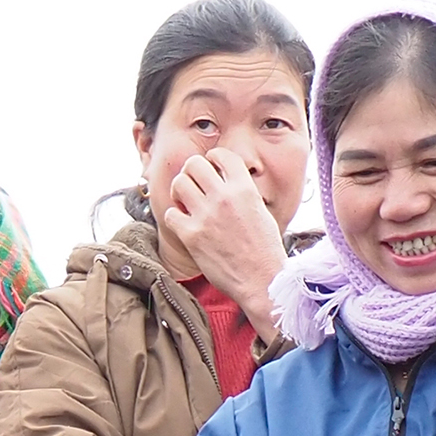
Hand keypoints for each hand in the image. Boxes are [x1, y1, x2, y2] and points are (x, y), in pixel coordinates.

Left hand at [162, 150, 286, 340]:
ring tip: (185, 201)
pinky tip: (182, 223)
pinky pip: (170, 214)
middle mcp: (224, 197)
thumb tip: (229, 184)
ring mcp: (206, 216)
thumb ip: (243, 194)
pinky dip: (174, 216)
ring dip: (179, 190)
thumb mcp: (261, 211)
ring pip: (179, 183)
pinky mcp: (192, 236)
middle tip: (193, 184)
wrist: (262, 280)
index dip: (213, 158)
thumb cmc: (265, 250)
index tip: (211, 167)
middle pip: (194, 164)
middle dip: (191, 171)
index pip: (222, 155)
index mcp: (245, 188)